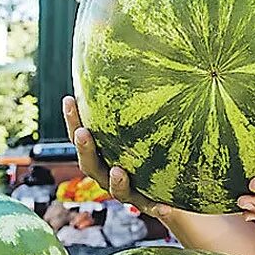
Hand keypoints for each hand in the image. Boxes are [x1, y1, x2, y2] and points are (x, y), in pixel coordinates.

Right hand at [61, 96, 174, 218]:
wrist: (184, 186)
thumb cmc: (161, 142)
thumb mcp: (153, 119)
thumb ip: (145, 95)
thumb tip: (146, 45)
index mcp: (106, 153)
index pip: (84, 136)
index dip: (74, 120)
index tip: (70, 99)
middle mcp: (112, 173)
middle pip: (91, 164)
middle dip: (85, 149)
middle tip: (83, 133)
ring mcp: (132, 192)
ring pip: (117, 191)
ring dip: (116, 182)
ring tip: (120, 171)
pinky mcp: (155, 204)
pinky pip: (156, 208)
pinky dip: (160, 208)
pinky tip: (169, 207)